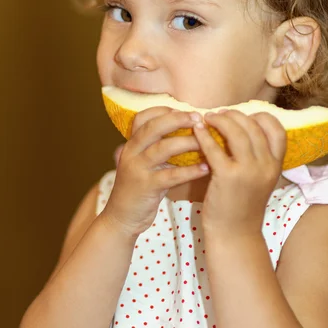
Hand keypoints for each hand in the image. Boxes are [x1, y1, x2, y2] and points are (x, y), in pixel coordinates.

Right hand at [104, 107, 208, 237]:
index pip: (142, 117)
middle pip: (153, 128)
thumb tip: (185, 132)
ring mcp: (137, 169)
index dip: (163, 110)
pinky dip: (190, 171)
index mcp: (131, 144)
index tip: (184, 110)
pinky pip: (170, 175)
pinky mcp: (146, 187)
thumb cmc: (138, 189)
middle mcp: (131, 152)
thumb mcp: (142, 164)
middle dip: (177, 120)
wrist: (121, 218)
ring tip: (207, 142)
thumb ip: (156, 148)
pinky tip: (205, 168)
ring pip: (162, 148)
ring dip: (187, 143)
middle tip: (199, 118)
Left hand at [193, 109, 286, 236]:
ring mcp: (248, 171)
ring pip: (237, 132)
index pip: (277, 129)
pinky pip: (215, 148)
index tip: (241, 116)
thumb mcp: (258, 179)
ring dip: (220, 120)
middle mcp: (266, 165)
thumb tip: (238, 128)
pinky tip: (197, 131)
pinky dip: (204, 136)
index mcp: (276, 164)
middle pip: (254, 125)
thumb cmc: (241, 204)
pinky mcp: (227, 177)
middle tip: (218, 114)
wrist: (234, 234)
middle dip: (234, 115)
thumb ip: (255, 156)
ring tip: (207, 119)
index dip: (259, 116)